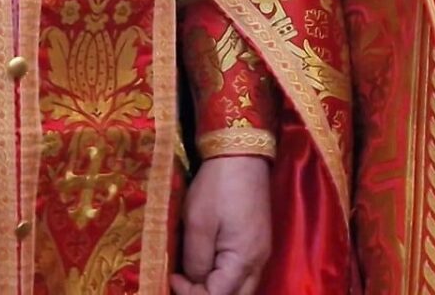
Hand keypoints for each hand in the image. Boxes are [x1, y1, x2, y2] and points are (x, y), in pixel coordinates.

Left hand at [171, 155, 271, 294]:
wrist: (241, 153)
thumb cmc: (217, 187)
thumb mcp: (198, 224)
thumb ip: (196, 262)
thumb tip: (193, 282)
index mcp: (244, 259)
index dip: (191, 294)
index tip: (173, 276)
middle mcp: (259, 261)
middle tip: (184, 284)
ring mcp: (262, 251)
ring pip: (242, 287)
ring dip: (219, 288)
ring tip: (194, 278)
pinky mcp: (259, 241)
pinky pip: (245, 273)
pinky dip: (227, 278)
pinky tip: (210, 267)